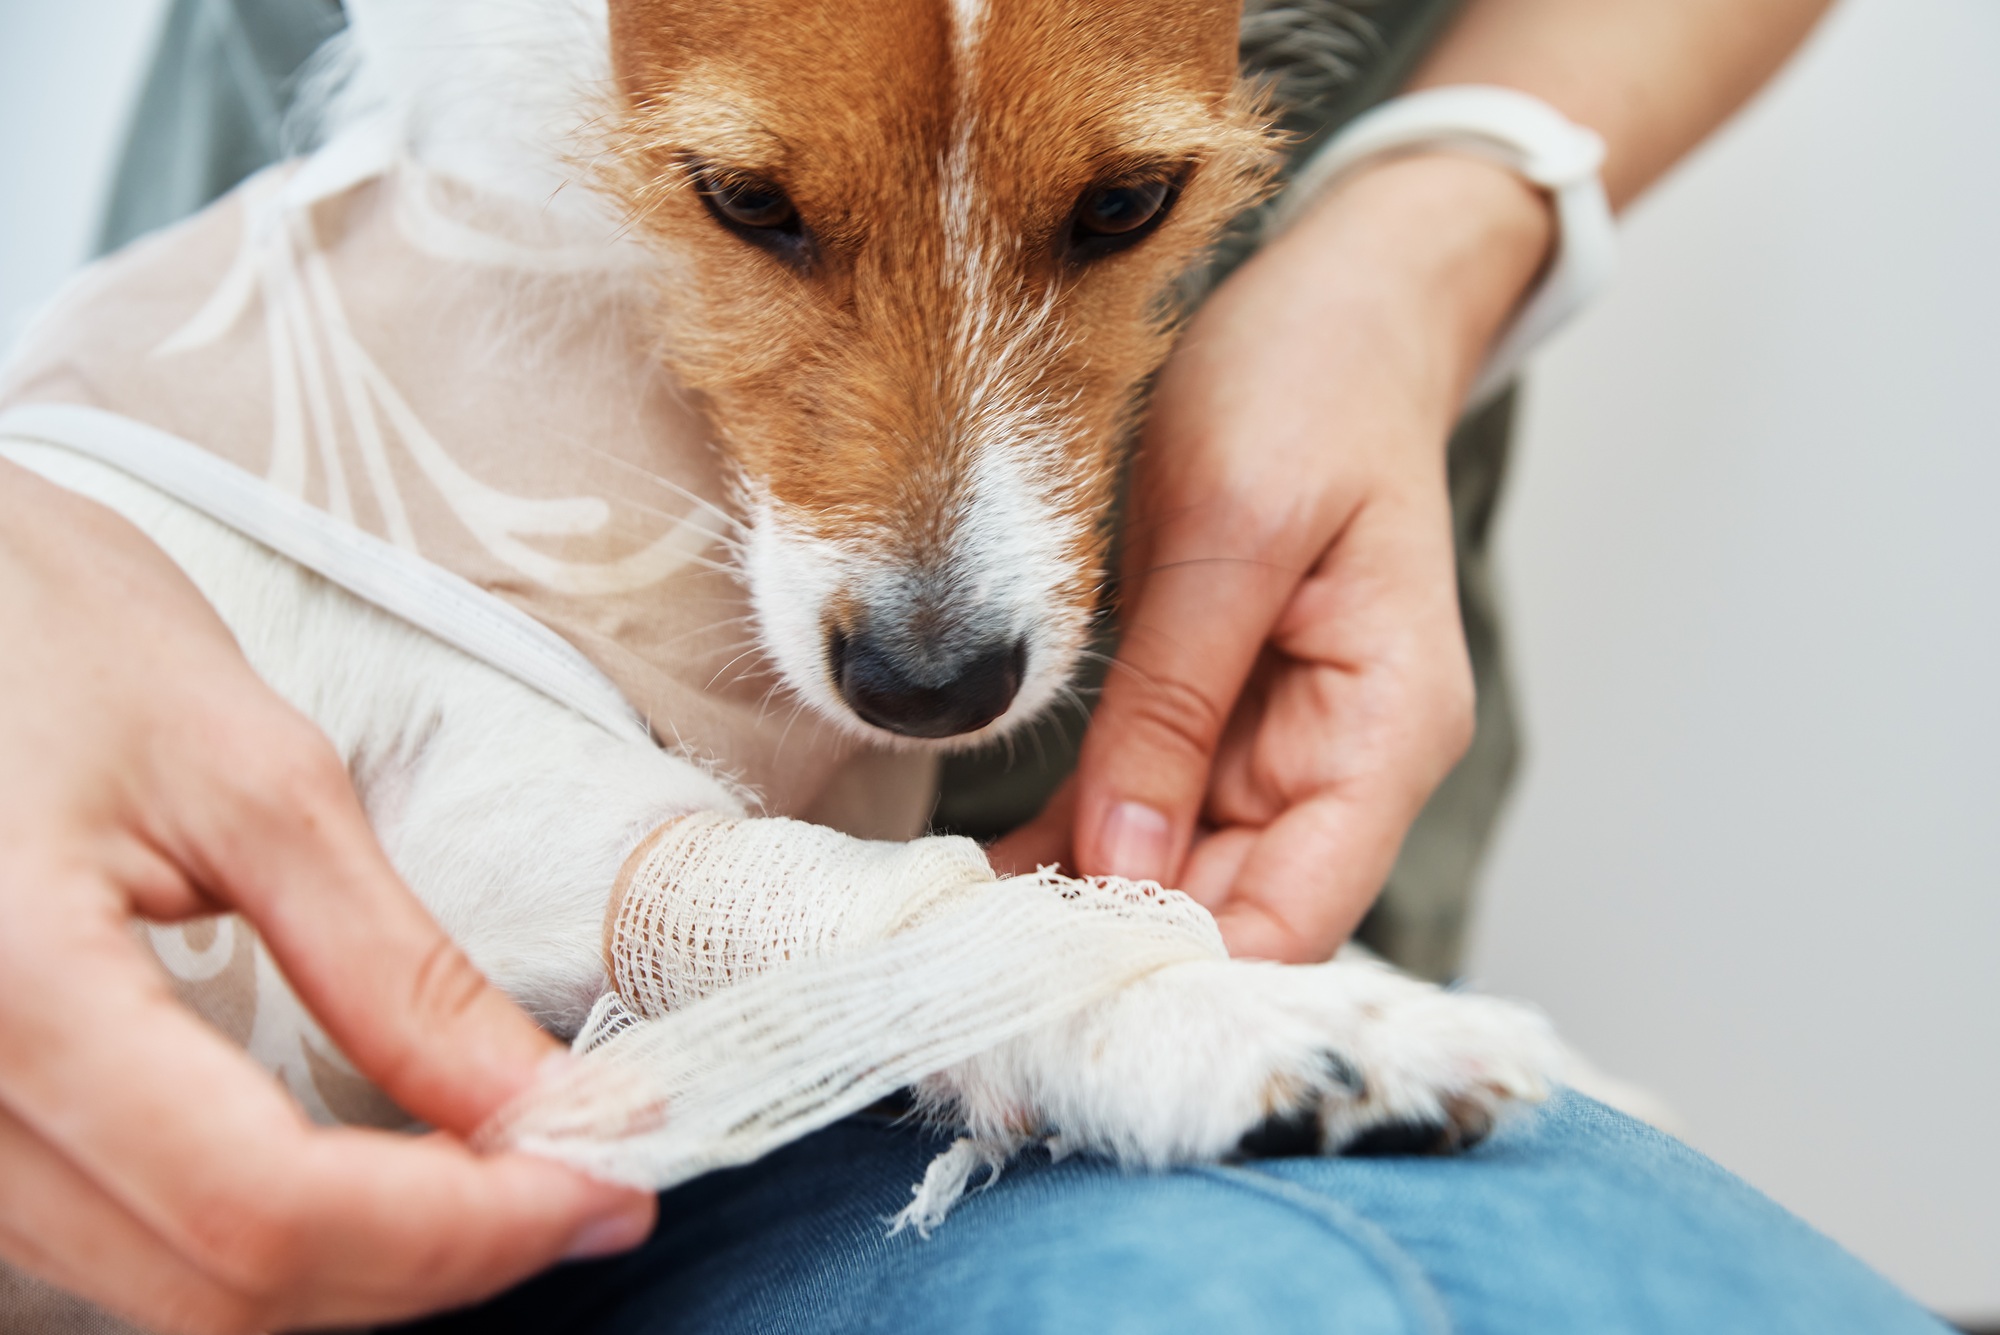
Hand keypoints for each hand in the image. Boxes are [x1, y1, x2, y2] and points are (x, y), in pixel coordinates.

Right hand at [0, 461, 652, 1332]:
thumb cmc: (49, 630)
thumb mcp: (252, 780)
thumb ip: (396, 971)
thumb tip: (548, 1106)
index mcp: (8, 996)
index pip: (267, 1209)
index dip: (464, 1227)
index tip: (609, 1187)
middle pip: (223, 1283)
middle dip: (436, 1256)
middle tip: (588, 1184)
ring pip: (171, 1290)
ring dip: (363, 1263)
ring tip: (505, 1178)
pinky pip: (119, 1244)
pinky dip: (272, 1239)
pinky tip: (373, 1176)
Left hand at [996, 154, 1551, 961]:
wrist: (1333, 305)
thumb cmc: (1310, 385)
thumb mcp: (1230, 529)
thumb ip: (1177, 698)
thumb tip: (1122, 860)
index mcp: (1386, 726)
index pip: (1299, 916)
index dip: (1184, 966)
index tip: (1055, 984)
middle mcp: (1342, 759)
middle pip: (1232, 912)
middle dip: (1113, 949)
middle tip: (967, 965)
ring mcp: (1279, 742)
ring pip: (1179, 874)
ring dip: (1080, 904)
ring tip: (957, 930)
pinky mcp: (1218, 714)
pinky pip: (1146, 810)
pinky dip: (1075, 844)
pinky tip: (985, 868)